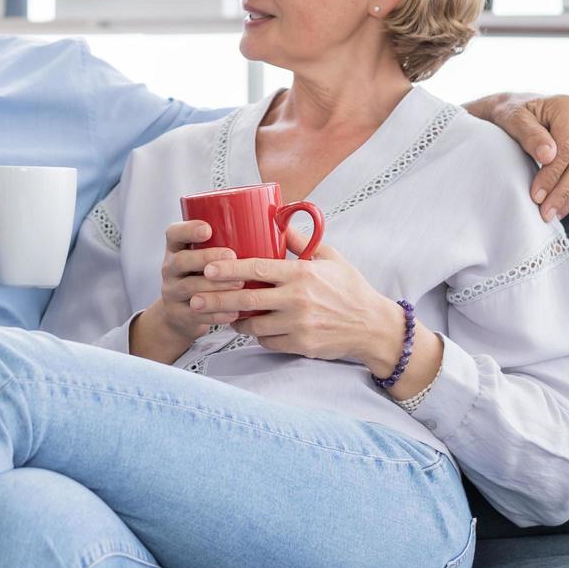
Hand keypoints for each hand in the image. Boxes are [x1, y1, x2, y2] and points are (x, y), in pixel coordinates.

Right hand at [131, 221, 245, 362]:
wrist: (179, 313)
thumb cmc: (201, 276)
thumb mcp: (202, 257)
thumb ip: (224, 241)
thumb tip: (272, 219)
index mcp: (176, 249)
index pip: (173, 234)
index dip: (188, 230)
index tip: (208, 229)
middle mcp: (170, 269)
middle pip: (181, 261)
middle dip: (206, 257)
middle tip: (232, 256)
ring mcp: (172, 293)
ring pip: (190, 288)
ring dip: (216, 286)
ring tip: (239, 285)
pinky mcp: (179, 315)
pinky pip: (196, 315)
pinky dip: (217, 314)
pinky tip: (235, 312)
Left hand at [191, 236, 401, 368]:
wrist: (373, 326)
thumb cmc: (350, 288)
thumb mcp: (330, 258)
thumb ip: (301, 242)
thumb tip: (279, 222)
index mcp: (301, 274)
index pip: (257, 269)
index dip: (228, 269)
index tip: (208, 268)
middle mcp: (297, 300)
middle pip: (246, 300)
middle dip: (216, 299)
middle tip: (195, 297)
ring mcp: (298, 325)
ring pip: (252, 324)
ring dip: (235, 319)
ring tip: (221, 313)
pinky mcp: (300, 345)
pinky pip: (267, 341)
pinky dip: (256, 335)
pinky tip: (250, 327)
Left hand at [481, 92, 568, 221]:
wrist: (521, 109)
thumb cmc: (513, 113)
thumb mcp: (513, 118)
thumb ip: (529, 134)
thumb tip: (548, 156)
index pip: (568, 149)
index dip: (553, 175)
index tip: (536, 196)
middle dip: (565, 193)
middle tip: (546, 213)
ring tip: (555, 214)